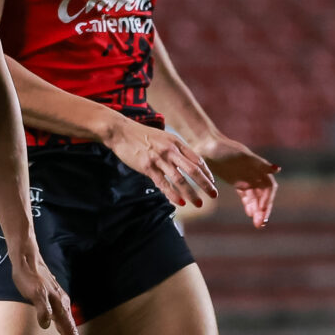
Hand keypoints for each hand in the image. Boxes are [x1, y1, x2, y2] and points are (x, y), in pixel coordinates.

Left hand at [9, 245, 89, 334]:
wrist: (27, 258)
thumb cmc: (28, 276)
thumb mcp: (33, 293)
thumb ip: (42, 308)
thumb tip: (47, 324)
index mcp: (59, 305)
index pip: (70, 330)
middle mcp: (62, 303)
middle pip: (72, 328)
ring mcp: (58, 300)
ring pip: (68, 321)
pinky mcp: (53, 297)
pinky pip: (62, 315)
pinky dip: (66, 325)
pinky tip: (64, 327)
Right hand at [100, 118, 218, 209]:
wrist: (120, 131)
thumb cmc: (140, 135)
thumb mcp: (162, 137)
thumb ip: (173, 148)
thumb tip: (183, 161)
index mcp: (176, 142)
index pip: (197, 159)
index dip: (206, 172)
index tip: (212, 182)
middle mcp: (170, 151)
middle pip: (193, 170)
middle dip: (205, 184)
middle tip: (214, 195)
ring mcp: (159, 159)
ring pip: (180, 180)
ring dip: (191, 193)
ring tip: (199, 204)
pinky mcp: (147, 167)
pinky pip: (163, 183)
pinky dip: (173, 194)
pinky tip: (180, 202)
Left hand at [197, 133, 279, 227]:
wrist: (205, 144)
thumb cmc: (222, 148)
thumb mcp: (240, 155)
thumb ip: (259, 163)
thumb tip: (278, 169)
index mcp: (258, 167)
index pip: (268, 187)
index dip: (267, 199)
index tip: (262, 211)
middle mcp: (254, 173)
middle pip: (263, 194)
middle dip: (263, 209)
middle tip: (260, 224)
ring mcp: (245, 177)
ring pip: (255, 197)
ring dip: (257, 209)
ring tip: (257, 224)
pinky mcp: (236, 181)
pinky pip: (246, 195)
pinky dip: (249, 204)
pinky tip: (249, 213)